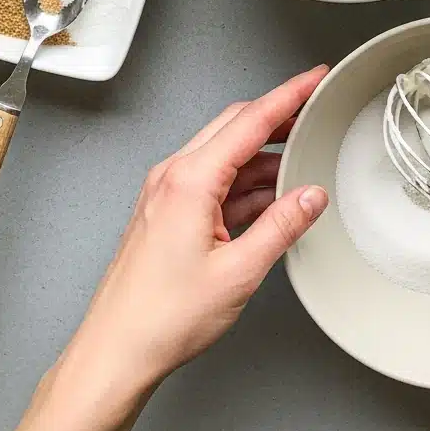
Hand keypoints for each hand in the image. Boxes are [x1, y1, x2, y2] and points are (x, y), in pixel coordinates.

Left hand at [9, 66, 329, 430]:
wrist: (116, 352)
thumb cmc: (161, 318)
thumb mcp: (239, 271)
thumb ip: (282, 226)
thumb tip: (311, 196)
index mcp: (190, 180)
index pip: (250, 120)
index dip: (289, 95)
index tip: (313, 79)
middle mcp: (173, 177)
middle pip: (235, 126)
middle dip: (278, 116)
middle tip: (312, 111)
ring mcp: (168, 193)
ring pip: (225, 154)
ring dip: (263, 156)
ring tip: (300, 163)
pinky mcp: (168, 212)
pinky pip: (214, 181)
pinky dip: (245, 182)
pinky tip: (270, 197)